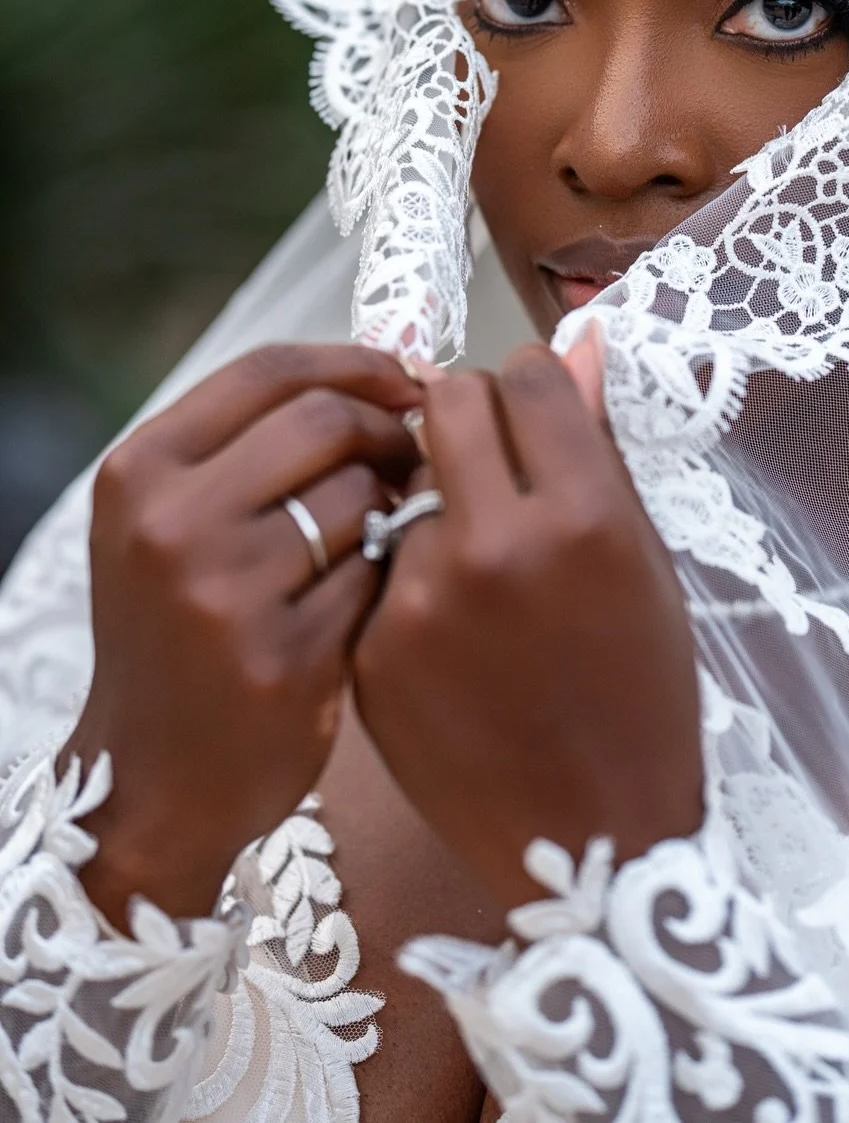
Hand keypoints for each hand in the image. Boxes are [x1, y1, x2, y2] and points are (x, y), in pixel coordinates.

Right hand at [66, 343, 423, 924]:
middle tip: (413, 456)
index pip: (268, 368)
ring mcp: (223, 593)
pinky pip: (375, 575)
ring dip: (392, 505)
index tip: (409, 377)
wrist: (149, 779)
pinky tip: (372, 599)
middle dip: (388, 430)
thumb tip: (388, 366)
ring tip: (384, 533)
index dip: (356, 361)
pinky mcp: (280, 658)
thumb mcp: (175, 519)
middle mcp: (171, 523)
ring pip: (359, 496)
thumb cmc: (180, 630)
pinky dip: (389, 577)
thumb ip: (255, 440)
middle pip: (325, 420)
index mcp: (142, 470)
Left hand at [352, 337, 703, 916]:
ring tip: (481, 569)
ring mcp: (425, 601)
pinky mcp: (374, 650)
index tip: (535, 415)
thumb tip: (581, 341)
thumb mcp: (645, 560)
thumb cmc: (642, 692)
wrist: (592, 841)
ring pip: (407, 482)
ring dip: (436, 498)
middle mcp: (499, 545)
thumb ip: (600, 446)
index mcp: (585, 516)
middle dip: (468, 415)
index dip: (532, 386)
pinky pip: (381, 563)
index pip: (526, 375)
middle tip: (492, 462)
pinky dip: (408, 575)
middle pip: (445, 401)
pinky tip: (453, 629)